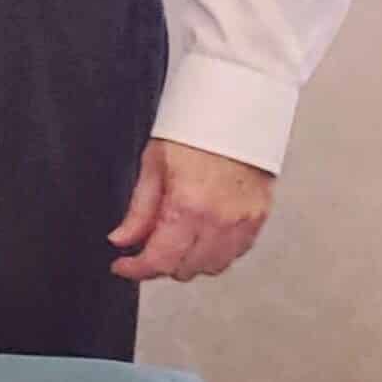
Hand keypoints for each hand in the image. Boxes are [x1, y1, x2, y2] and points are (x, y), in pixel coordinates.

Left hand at [108, 138, 273, 281]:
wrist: (236, 111)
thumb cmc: (195, 129)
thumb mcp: (153, 164)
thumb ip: (139, 209)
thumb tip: (123, 238)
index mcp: (189, 206)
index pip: (161, 259)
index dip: (137, 269)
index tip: (123, 267)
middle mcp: (220, 221)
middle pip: (187, 270)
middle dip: (161, 264)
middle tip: (145, 247)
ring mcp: (244, 222)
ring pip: (214, 267)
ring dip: (190, 261)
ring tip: (173, 240)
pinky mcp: (259, 219)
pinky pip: (236, 253)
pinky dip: (215, 252)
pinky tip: (201, 235)